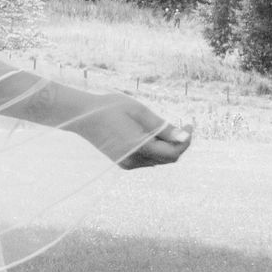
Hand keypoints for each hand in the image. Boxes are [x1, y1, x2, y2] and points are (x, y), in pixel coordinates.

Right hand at [76, 92, 191, 168]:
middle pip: (168, 159)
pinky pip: (148, 161)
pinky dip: (155, 151)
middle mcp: (134, 160)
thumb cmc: (110, 108)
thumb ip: (163, 127)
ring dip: (166, 148)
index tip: (188, 125)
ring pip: (159, 161)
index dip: (185, 141)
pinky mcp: (123, 163)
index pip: (173, 153)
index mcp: (139, 146)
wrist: (83, 117)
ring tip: (161, 128)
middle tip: (180, 126)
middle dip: (178, 144)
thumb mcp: (140, 111)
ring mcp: (128, 163)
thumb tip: (184, 136)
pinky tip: (149, 136)